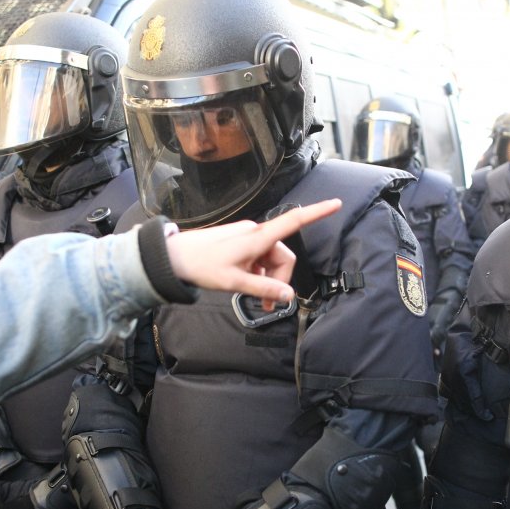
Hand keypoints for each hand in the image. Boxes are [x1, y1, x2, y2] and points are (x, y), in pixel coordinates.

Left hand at [166, 199, 340, 309]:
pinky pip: (259, 258)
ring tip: (252, 299)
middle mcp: (256, 232)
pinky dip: (258, 273)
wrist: (173, 257)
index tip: (336, 204)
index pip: (293, 221)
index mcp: (258, 237)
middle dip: (279, 280)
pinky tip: (244, 284)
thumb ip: (263, 290)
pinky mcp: (240, 241)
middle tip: (265, 305)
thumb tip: (289, 297)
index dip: (317, 212)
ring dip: (267, 280)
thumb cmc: (202, 266)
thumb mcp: (234, 282)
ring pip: (271, 260)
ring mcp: (248, 236)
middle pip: (283, 257)